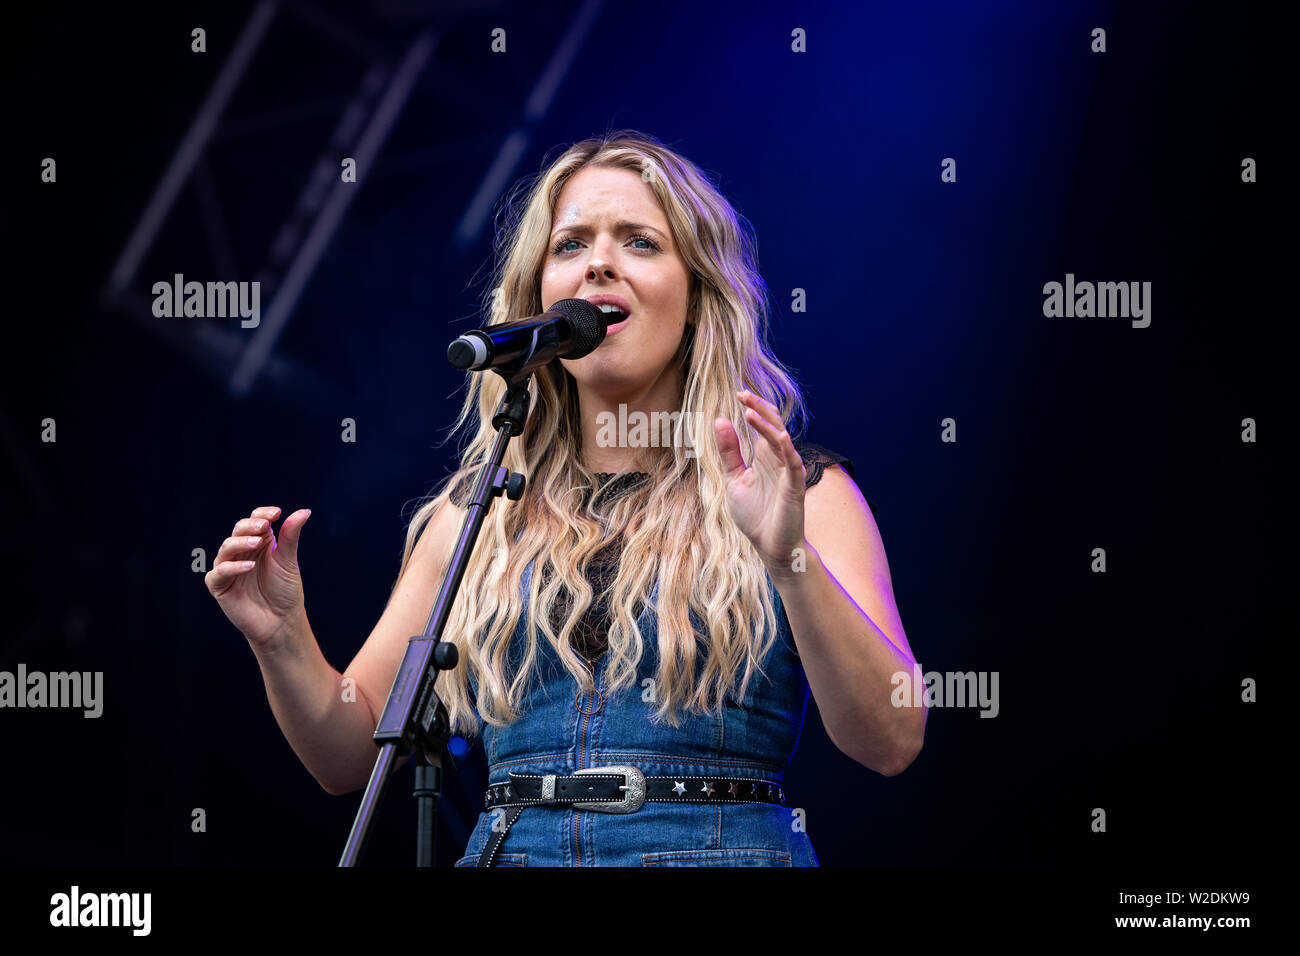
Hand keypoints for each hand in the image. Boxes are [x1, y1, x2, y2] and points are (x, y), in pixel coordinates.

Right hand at [204, 506, 311, 650]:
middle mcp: (241, 552)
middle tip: (265, 525)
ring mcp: (228, 568)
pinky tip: (249, 566)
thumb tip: (304, 511)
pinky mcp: (219, 586)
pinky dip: (232, 567)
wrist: (281, 621)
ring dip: (241, 542)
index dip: (262, 514)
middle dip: (250, 526)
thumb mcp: (288, 561)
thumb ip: (290, 536)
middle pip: (238, 531)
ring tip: (258, 542)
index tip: (276, 513)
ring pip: (226, 548)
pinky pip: (219, 573)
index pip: (254, 520)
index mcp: (258, 543)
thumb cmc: (285, 591)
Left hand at [713, 390, 806, 578]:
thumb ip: (729, 452)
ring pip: (781, 441)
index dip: (753, 408)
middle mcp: (778, 459)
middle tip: (743, 393)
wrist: (769, 547)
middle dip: (759, 409)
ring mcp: (787, 472)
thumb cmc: (755, 515)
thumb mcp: (734, 480)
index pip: (761, 424)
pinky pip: (793, 464)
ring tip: (750, 410)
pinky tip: (778, 436)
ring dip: (767, 425)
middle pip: (772, 426)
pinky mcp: (794, 487)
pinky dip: (787, 449)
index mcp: (764, 456)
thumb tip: (720, 420)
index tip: (738, 393)